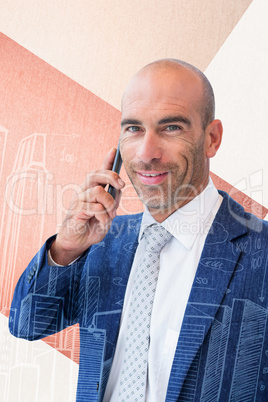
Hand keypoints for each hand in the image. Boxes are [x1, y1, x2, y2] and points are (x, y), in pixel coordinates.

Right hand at [50, 148, 124, 264]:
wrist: (77, 242)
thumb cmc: (91, 226)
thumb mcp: (107, 214)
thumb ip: (112, 202)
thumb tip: (118, 189)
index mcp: (92, 190)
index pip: (99, 172)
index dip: (106, 160)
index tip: (114, 150)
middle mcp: (84, 192)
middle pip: (96, 174)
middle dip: (111, 176)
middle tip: (121, 185)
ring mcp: (79, 200)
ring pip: (98, 191)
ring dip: (109, 204)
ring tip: (110, 216)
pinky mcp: (76, 211)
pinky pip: (95, 208)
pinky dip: (103, 216)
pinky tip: (102, 223)